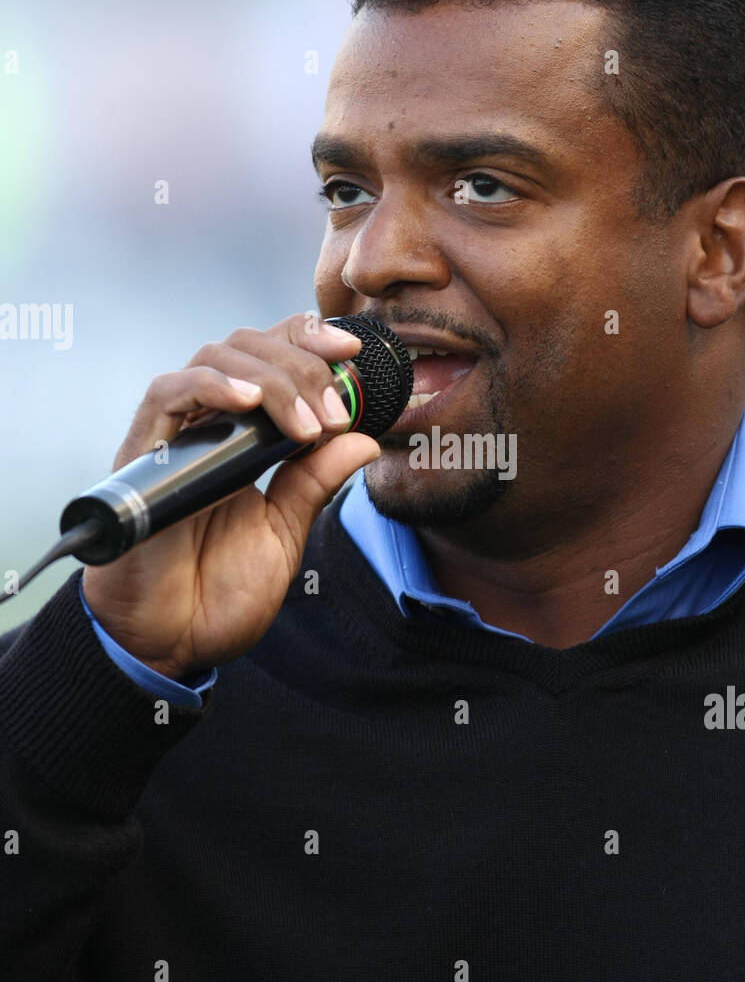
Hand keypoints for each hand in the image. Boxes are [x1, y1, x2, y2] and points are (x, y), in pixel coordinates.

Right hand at [81, 313, 380, 680]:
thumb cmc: (217, 593)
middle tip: (334, 411)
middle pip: (249, 346)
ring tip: (305, 425)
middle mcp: (207, 425)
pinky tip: (249, 404)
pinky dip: (212, 387)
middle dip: (302, 364)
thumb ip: (316, 482)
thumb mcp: (286, 532)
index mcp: (242, 437)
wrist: (171, 642)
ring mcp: (175, 436)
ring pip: (215, 358)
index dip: (310, 339)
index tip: (352, 354)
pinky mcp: (143, 454)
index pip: (272, 356)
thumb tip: (364, 439)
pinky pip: (168, 393)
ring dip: (270, 379)